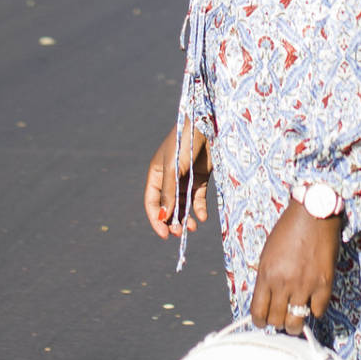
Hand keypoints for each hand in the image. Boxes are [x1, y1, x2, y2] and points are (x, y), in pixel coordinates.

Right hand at [144, 123, 210, 239]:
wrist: (208, 125)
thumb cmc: (185, 143)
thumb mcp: (174, 169)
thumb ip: (169, 193)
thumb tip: (163, 217)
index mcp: (156, 174)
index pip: (153, 202)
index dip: (156, 219)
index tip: (165, 234)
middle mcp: (170, 178)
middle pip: (169, 206)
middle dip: (173, 220)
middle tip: (181, 232)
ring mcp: (186, 178)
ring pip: (184, 204)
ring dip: (186, 217)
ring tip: (193, 227)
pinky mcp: (202, 177)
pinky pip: (198, 198)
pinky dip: (200, 208)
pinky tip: (202, 217)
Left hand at [250, 196, 341, 328]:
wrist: (313, 214)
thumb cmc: (289, 230)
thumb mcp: (267, 253)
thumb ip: (267, 278)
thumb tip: (268, 301)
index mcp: (266, 274)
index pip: (258, 312)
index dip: (259, 321)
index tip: (262, 322)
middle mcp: (284, 283)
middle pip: (276, 320)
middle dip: (276, 323)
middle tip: (280, 320)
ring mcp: (305, 285)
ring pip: (296, 322)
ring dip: (294, 325)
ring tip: (294, 321)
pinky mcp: (324, 284)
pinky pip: (318, 311)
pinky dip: (314, 311)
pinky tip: (312, 304)